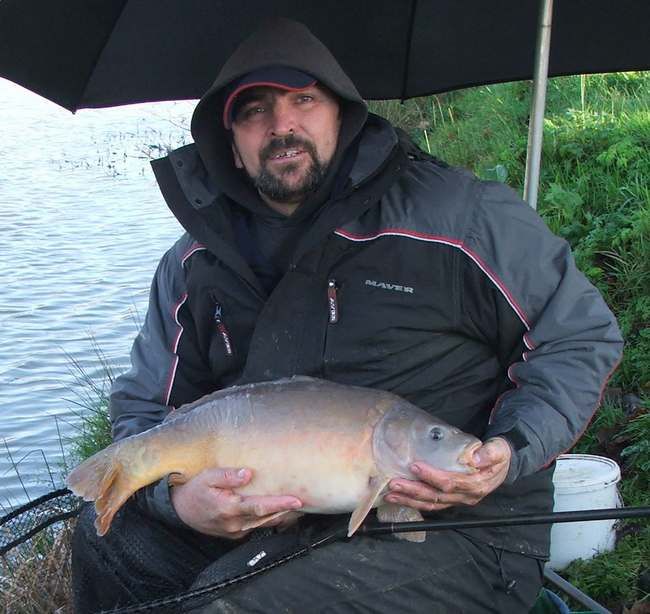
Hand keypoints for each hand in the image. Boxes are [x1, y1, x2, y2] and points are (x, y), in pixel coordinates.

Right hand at [170, 467, 302, 537]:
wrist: (179, 509)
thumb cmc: (194, 489)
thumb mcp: (208, 476)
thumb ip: (228, 475)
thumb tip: (248, 474)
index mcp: (229, 508)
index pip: (261, 506)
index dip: (280, 503)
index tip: (297, 500)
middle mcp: (234, 523)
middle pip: (267, 517)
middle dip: (287, 511)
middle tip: (308, 503)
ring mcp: (234, 531)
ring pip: (263, 524)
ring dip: (281, 517)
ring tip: (298, 508)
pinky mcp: (233, 534)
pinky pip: (256, 527)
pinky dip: (269, 520)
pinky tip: (279, 513)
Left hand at [385, 437, 511, 511]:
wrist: (502, 465)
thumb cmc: (498, 455)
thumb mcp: (500, 450)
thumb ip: (490, 453)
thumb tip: (476, 459)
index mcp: (476, 485)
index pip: (450, 483)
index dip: (432, 476)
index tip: (415, 466)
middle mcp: (466, 497)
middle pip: (436, 497)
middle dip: (413, 491)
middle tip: (394, 483)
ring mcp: (458, 500)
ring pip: (431, 504)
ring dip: (410, 500)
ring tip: (391, 493)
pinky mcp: (452, 500)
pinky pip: (432, 505)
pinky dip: (415, 503)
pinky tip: (400, 498)